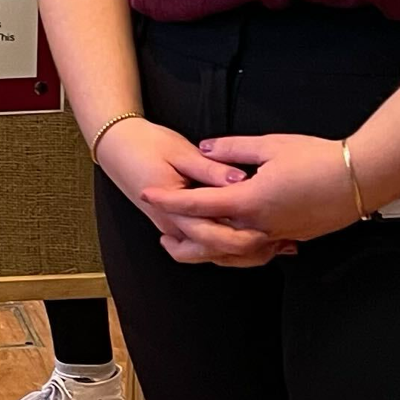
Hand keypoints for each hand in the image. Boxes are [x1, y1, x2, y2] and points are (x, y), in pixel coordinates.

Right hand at [92, 117, 292, 268]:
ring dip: (243, 254)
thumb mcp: (180, 151)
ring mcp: (174, 228)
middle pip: (216, 252)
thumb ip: (210, 168)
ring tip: (276, 245)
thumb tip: (238, 179)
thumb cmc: (146, 145)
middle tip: (282, 243)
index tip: (272, 232)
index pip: (213, 234)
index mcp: (173, 208)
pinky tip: (255, 239)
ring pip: (211, 255)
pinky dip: (230, 247)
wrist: (117, 147)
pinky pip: (206, 246)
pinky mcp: (178, 225)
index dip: (244, 237)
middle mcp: (173, 225)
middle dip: (251, 252)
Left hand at [140, 131, 364, 247]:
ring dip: (209, 253)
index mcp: (249, 200)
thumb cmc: (319, 158)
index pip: (199, 204)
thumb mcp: (269, 145)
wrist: (361, 177)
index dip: (170, 201)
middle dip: (183, 242)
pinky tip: (231, 246)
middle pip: (211, 242)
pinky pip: (256, 252)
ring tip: (190, 246)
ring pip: (234, 254)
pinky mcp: (292, 237)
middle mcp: (260, 225)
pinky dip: (237, 253)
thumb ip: (231, 150)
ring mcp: (277, 235)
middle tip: (163, 237)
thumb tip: (206, 149)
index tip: (148, 196)